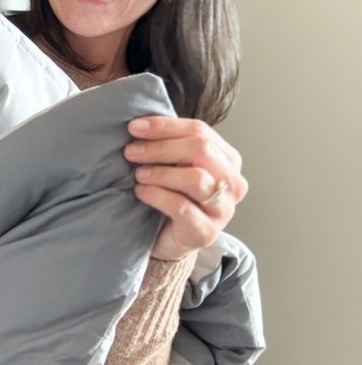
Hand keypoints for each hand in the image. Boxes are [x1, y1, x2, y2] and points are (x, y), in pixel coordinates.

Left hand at [124, 116, 247, 261]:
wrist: (168, 240)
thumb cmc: (171, 197)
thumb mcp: (174, 166)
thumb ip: (169, 145)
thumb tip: (139, 124)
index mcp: (228, 159)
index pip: (200, 131)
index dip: (164, 126)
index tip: (134, 127)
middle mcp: (232, 182)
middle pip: (200, 150)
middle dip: (160, 148)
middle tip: (131, 152)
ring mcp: (223, 209)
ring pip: (194, 178)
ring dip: (160, 172)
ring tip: (138, 174)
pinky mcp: (206, 232)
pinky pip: (181, 206)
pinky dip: (156, 195)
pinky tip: (141, 192)